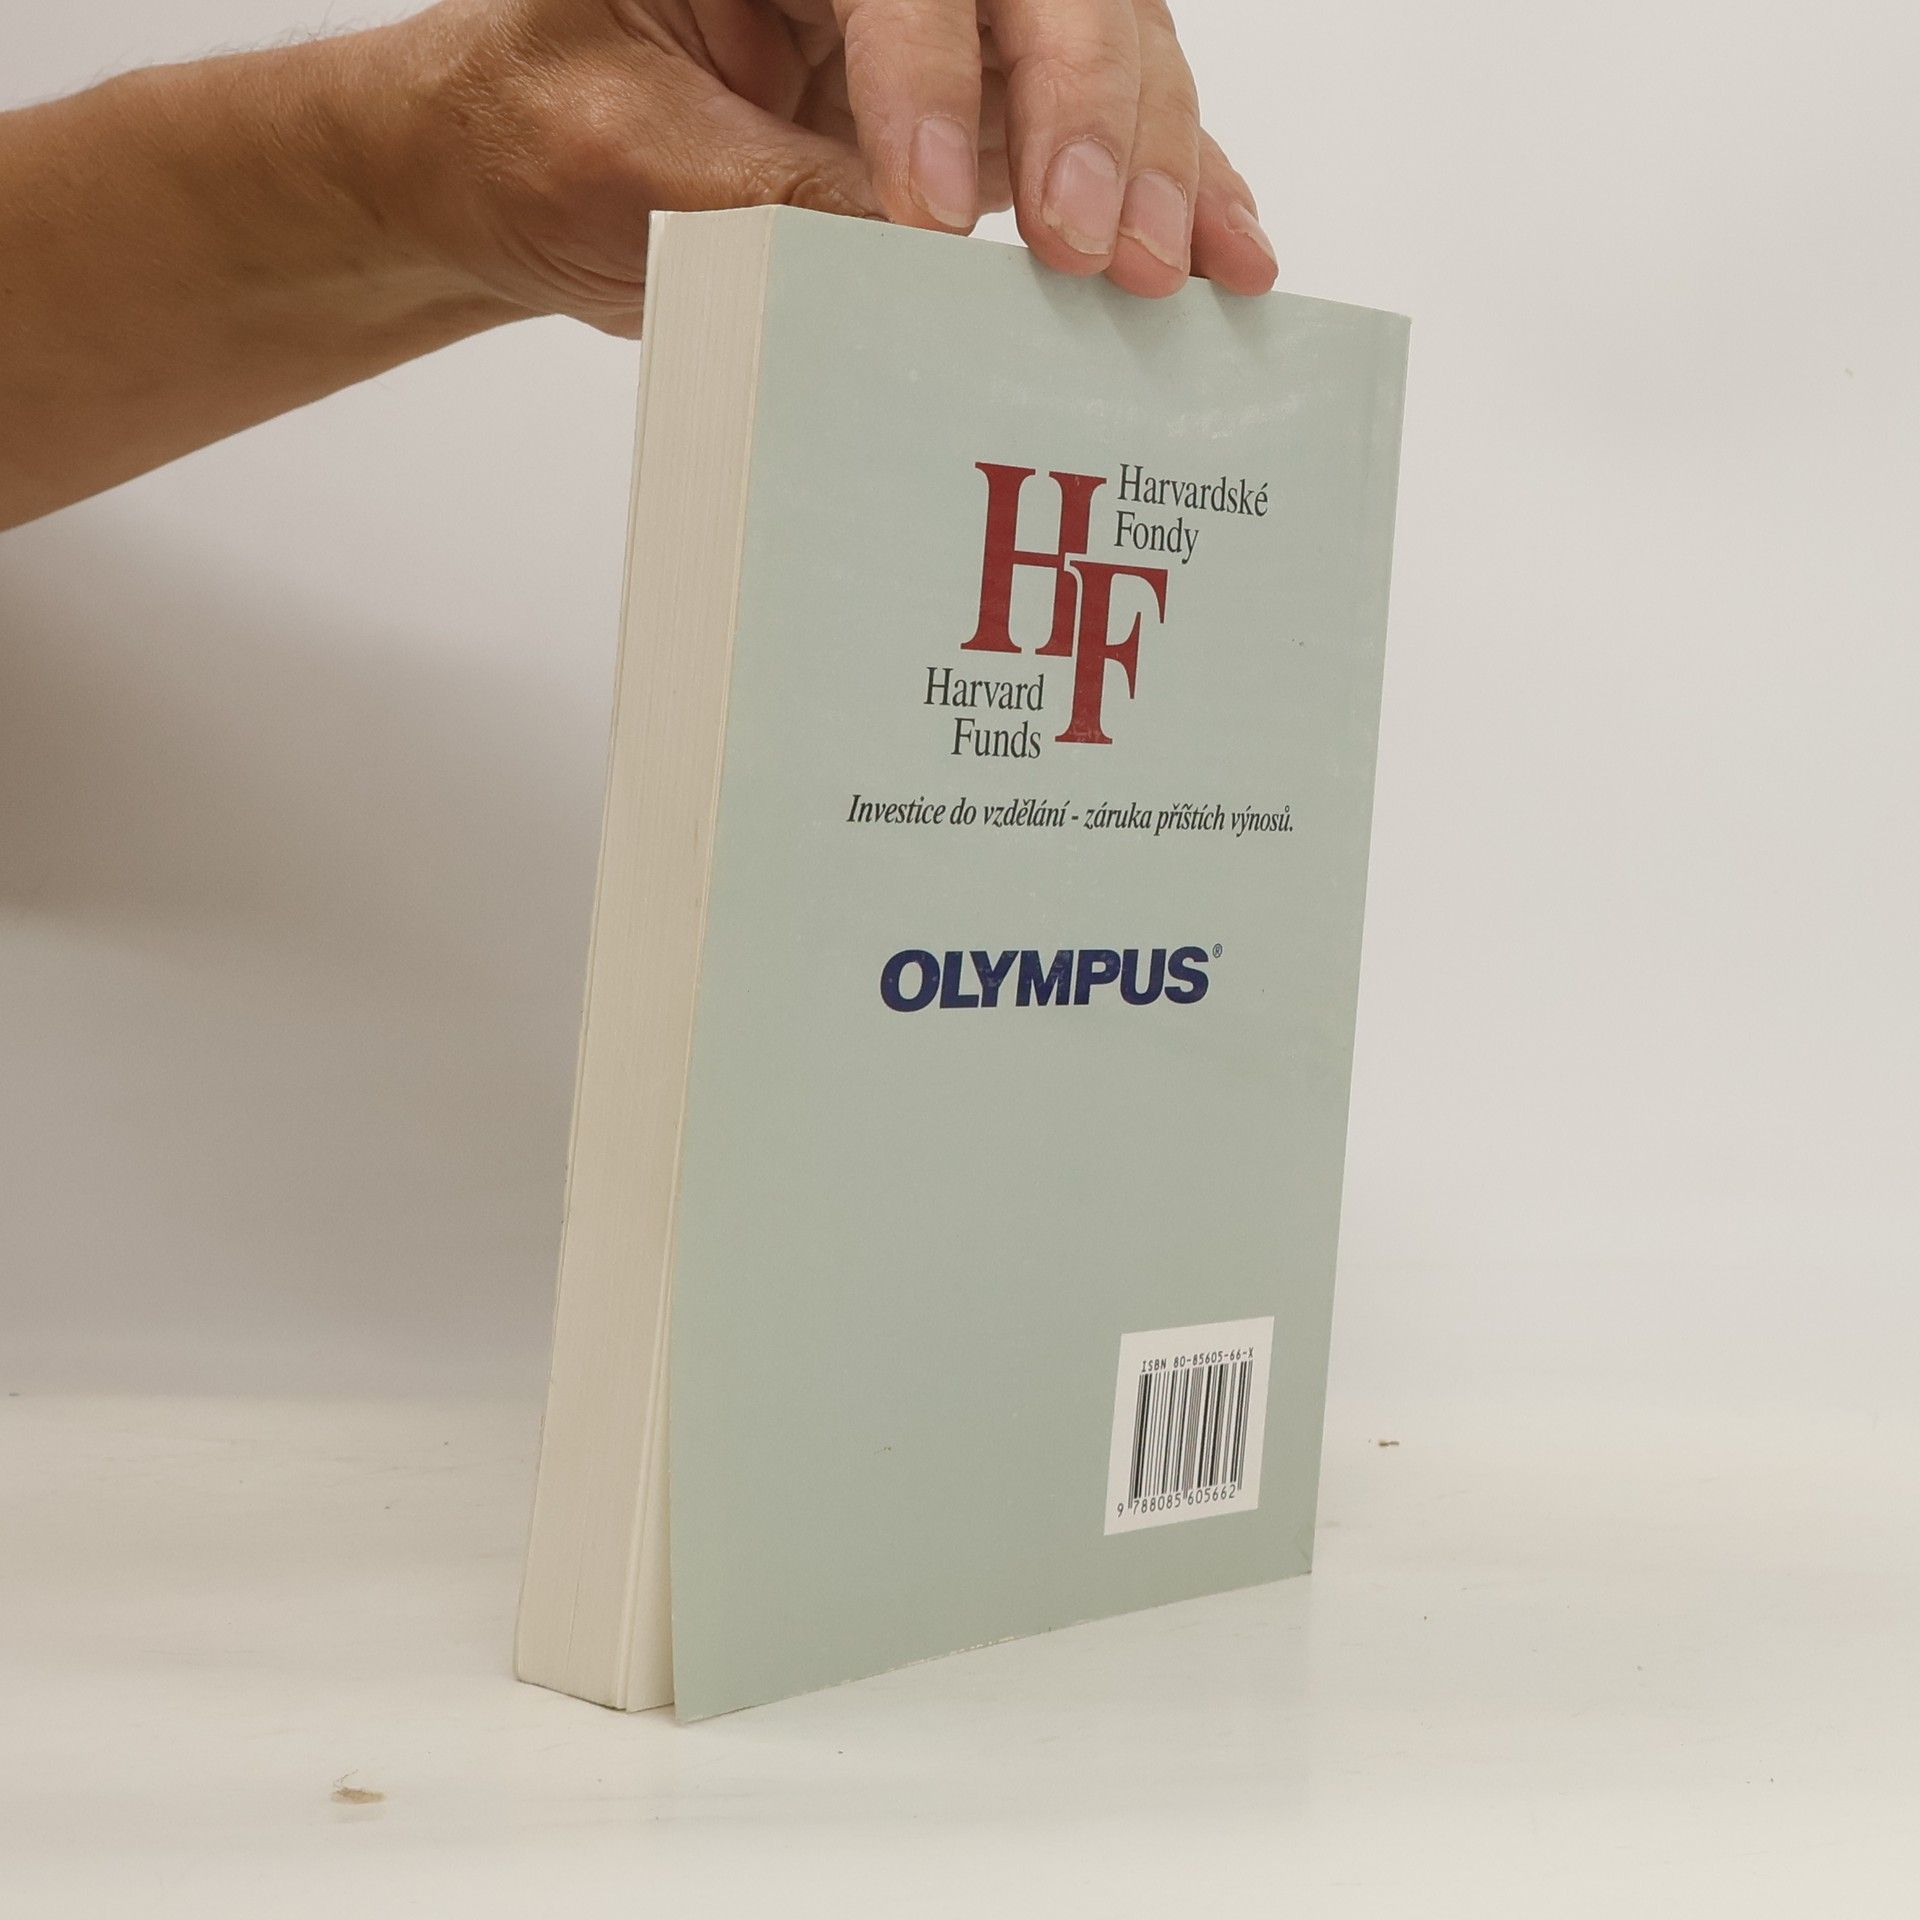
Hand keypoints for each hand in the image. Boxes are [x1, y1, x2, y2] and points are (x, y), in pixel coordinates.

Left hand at [381, 0, 1277, 333]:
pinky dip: (1175, 189)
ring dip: (1156, 159)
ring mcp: (947, 30)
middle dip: (1087, 112)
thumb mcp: (618, 159)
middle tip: (1100, 247)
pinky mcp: (981, 115)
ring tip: (1176, 271)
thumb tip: (911, 258)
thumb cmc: (536, 137)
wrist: (520, 175)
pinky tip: (1228, 253)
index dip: (929, 79)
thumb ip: (767, 196)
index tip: (929, 210)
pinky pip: (1102, 136)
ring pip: (1102, 50)